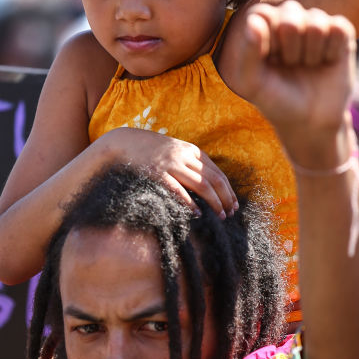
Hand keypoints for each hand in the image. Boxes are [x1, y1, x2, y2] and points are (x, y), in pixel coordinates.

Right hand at [101, 126, 237, 217]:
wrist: (124, 142)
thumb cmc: (151, 152)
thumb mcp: (175, 152)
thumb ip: (191, 164)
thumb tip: (209, 185)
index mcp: (192, 151)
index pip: (218, 173)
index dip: (229, 190)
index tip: (234, 205)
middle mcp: (184, 156)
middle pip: (214, 179)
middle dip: (225, 198)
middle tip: (230, 214)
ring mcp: (171, 164)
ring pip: (202, 184)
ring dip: (214, 202)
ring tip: (220, 215)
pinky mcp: (157, 173)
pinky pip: (178, 189)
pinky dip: (190, 202)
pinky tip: (197, 213)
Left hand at [227, 1, 355, 162]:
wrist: (310, 121)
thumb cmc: (276, 99)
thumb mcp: (252, 83)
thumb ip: (247, 53)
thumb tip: (255, 21)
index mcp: (263, 27)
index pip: (263, 14)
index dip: (267, 41)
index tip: (268, 62)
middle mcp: (289, 20)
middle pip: (290, 12)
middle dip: (289, 47)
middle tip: (290, 65)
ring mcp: (316, 24)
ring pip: (316, 20)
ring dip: (311, 51)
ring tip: (307, 65)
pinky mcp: (341, 32)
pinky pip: (339, 27)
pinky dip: (332, 50)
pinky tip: (327, 62)